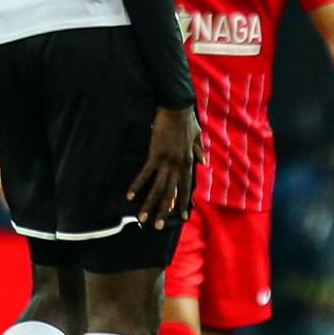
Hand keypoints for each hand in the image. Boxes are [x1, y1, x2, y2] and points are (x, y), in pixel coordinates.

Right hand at [127, 106, 202, 228]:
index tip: (182, 217)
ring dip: (150, 204)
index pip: (186, 188)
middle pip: (171, 193)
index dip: (183, 203)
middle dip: (164, 211)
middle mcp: (178, 165)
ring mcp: (167, 161)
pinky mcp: (155, 155)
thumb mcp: (196, 136)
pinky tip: (130, 197)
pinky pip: (145, 174)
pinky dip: (137, 186)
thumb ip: (199, 151)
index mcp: (188, 162)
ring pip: (158, 188)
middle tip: (158, 227)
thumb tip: (204, 163)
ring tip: (143, 219)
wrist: (176, 107)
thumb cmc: (186, 120)